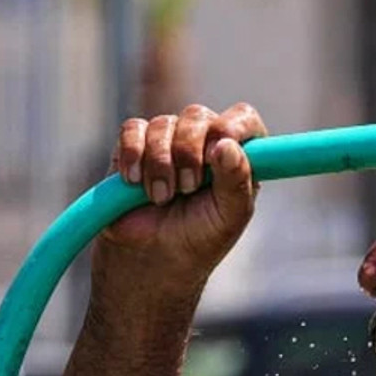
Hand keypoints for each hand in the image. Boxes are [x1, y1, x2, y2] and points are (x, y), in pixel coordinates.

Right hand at [100, 102, 267, 297]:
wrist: (152, 259)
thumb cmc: (198, 239)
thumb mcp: (229, 217)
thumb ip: (236, 181)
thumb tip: (227, 145)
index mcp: (235, 155)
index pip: (243, 118)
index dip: (234, 125)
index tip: (221, 145)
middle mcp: (203, 140)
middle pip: (198, 117)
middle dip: (189, 153)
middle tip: (187, 189)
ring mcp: (168, 139)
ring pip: (163, 124)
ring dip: (161, 164)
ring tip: (161, 198)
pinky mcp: (134, 145)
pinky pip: (132, 131)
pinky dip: (133, 155)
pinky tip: (134, 182)